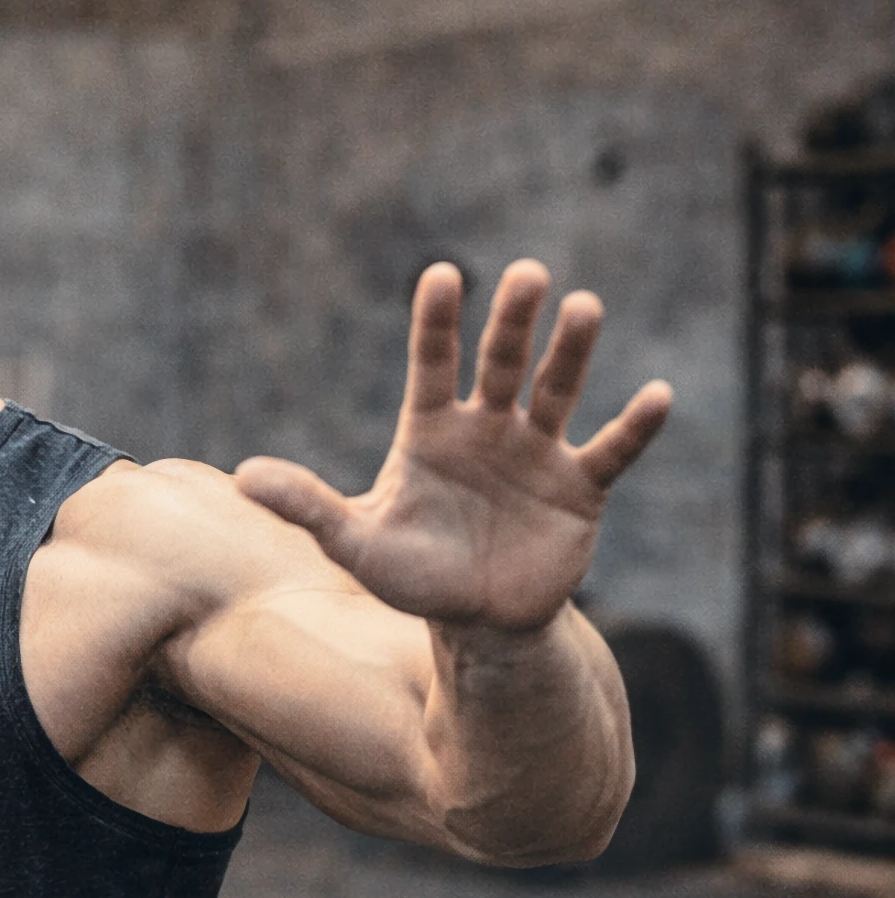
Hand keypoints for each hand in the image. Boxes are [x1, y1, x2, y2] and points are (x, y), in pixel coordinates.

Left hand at [233, 260, 671, 630]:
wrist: (477, 622)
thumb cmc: (413, 575)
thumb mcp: (355, 544)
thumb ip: (307, 507)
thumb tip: (241, 477)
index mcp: (431, 431)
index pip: (431, 363)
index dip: (436, 323)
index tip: (441, 275)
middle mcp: (487, 429)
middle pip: (502, 364)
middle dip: (514, 322)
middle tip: (528, 275)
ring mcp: (537, 453)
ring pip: (557, 391)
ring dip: (571, 352)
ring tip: (584, 307)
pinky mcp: (580, 489)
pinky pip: (611, 451)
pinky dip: (634, 428)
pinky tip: (656, 395)